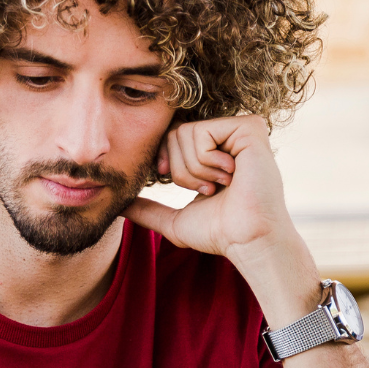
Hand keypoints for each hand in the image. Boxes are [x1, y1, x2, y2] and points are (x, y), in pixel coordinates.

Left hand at [123, 116, 295, 262]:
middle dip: (183, 171)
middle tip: (210, 189)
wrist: (247, 240)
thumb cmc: (220, 233)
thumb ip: (149, 210)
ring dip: (196, 171)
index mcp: (217, 149)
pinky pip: (201, 133)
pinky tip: (232, 175)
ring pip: (184, 134)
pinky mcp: (249, 127)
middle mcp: (230, 134)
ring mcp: (241, 128)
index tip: (190, 187)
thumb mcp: (176, 220)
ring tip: (223, 185)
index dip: (167, 162)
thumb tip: (119, 206)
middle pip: (174, 133)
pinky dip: (207, 162)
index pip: (171, 137)